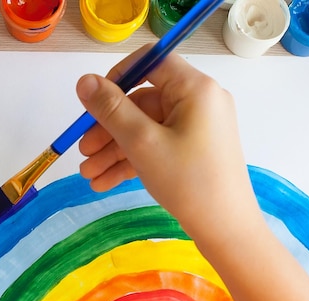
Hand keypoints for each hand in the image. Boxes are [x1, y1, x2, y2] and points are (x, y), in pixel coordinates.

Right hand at [76, 47, 261, 241]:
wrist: (225, 230)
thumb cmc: (187, 181)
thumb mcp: (142, 142)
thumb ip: (110, 109)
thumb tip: (83, 80)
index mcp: (194, 88)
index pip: (151, 62)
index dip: (118, 78)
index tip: (94, 103)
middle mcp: (198, 102)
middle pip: (142, 103)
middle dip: (108, 129)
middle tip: (83, 152)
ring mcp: (196, 128)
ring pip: (145, 129)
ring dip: (114, 151)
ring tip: (88, 175)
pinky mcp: (193, 151)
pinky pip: (156, 146)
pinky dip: (131, 161)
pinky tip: (104, 182)